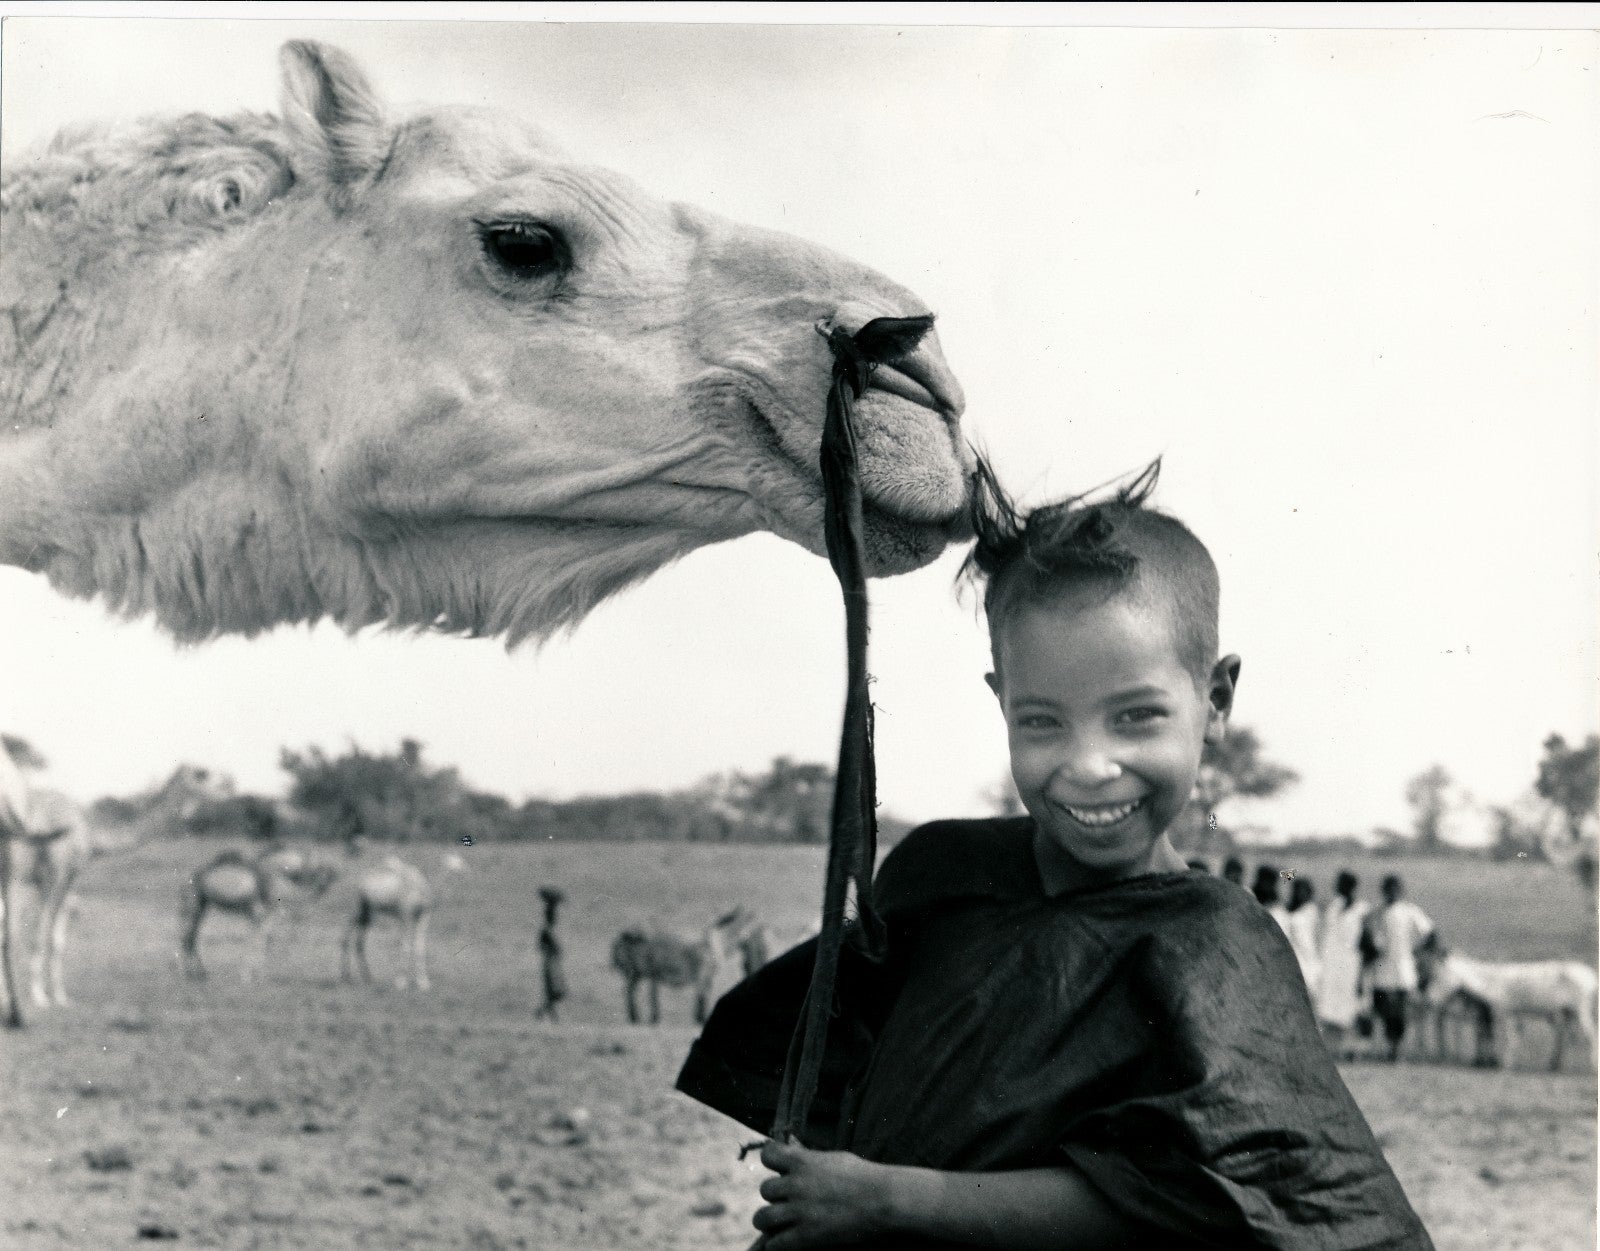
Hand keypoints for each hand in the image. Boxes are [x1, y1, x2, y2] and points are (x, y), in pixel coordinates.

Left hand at [751, 1139, 896, 1248]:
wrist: (882, 1200)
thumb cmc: (864, 1176)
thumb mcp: (835, 1159)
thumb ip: (811, 1159)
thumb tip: (796, 1153)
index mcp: (803, 1161)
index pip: (768, 1155)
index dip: (772, 1162)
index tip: (778, 1168)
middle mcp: (796, 1185)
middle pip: (765, 1190)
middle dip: (775, 1196)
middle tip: (785, 1202)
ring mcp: (799, 1211)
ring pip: (762, 1218)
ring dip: (769, 1221)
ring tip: (778, 1224)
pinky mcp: (805, 1236)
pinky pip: (775, 1244)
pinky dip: (777, 1244)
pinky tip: (786, 1241)